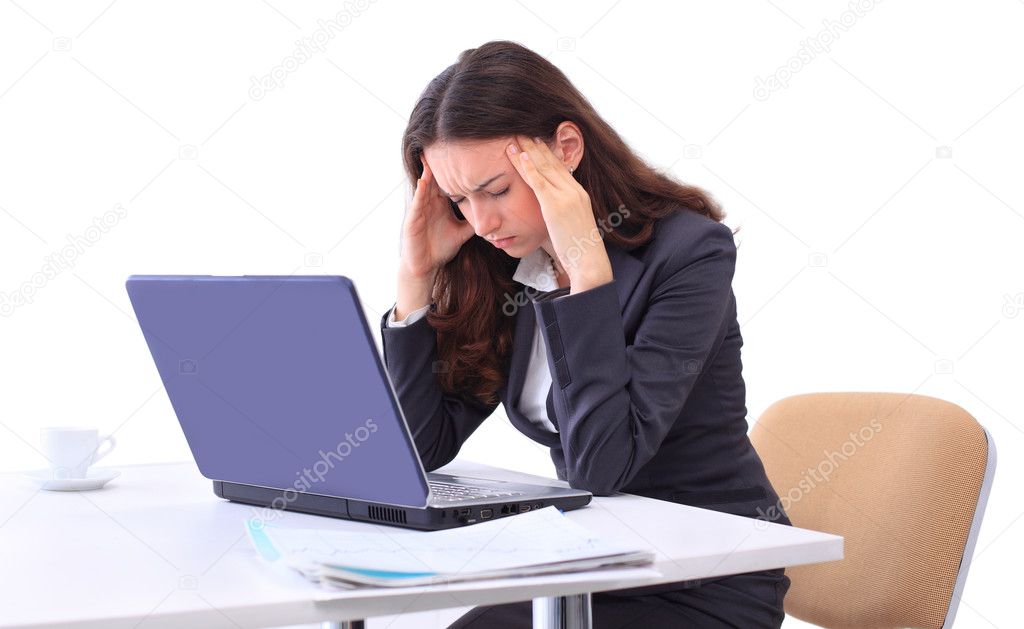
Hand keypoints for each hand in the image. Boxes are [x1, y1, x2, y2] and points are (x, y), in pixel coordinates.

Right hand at [399, 155, 476, 278]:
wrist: (426, 267)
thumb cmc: (440, 248)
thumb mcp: (462, 232)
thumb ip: (474, 222)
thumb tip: (493, 215)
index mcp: (440, 205)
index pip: (446, 182)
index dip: (451, 168)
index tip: (459, 152)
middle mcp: (428, 204)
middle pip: (434, 179)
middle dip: (436, 163)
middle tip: (440, 143)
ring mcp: (419, 211)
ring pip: (424, 188)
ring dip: (427, 172)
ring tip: (429, 155)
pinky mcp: (412, 222)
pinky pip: (416, 204)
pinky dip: (419, 192)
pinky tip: (423, 181)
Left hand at [506, 136, 612, 290]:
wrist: (589, 260)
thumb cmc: (580, 249)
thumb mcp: (574, 225)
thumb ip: (564, 214)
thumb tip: (554, 214)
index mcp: (579, 194)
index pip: (561, 168)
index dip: (547, 153)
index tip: (536, 141)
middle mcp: (574, 190)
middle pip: (552, 162)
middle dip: (535, 146)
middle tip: (522, 131)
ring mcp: (565, 196)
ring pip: (543, 167)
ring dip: (527, 151)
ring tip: (514, 138)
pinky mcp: (555, 205)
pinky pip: (538, 182)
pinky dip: (528, 167)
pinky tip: (518, 156)